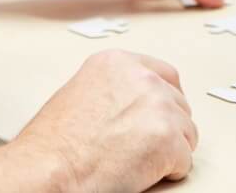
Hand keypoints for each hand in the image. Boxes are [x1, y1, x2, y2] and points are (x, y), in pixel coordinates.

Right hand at [12, 51, 197, 190]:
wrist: (48, 168)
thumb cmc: (53, 142)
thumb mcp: (81, 91)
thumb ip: (113, 89)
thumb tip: (132, 104)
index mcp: (119, 63)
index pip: (165, 75)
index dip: (167, 100)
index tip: (163, 115)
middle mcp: (143, 79)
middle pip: (179, 104)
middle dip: (168, 128)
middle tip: (145, 147)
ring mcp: (158, 107)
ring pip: (186, 132)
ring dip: (170, 150)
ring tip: (138, 161)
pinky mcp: (168, 139)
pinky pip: (185, 160)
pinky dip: (170, 172)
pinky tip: (142, 173)